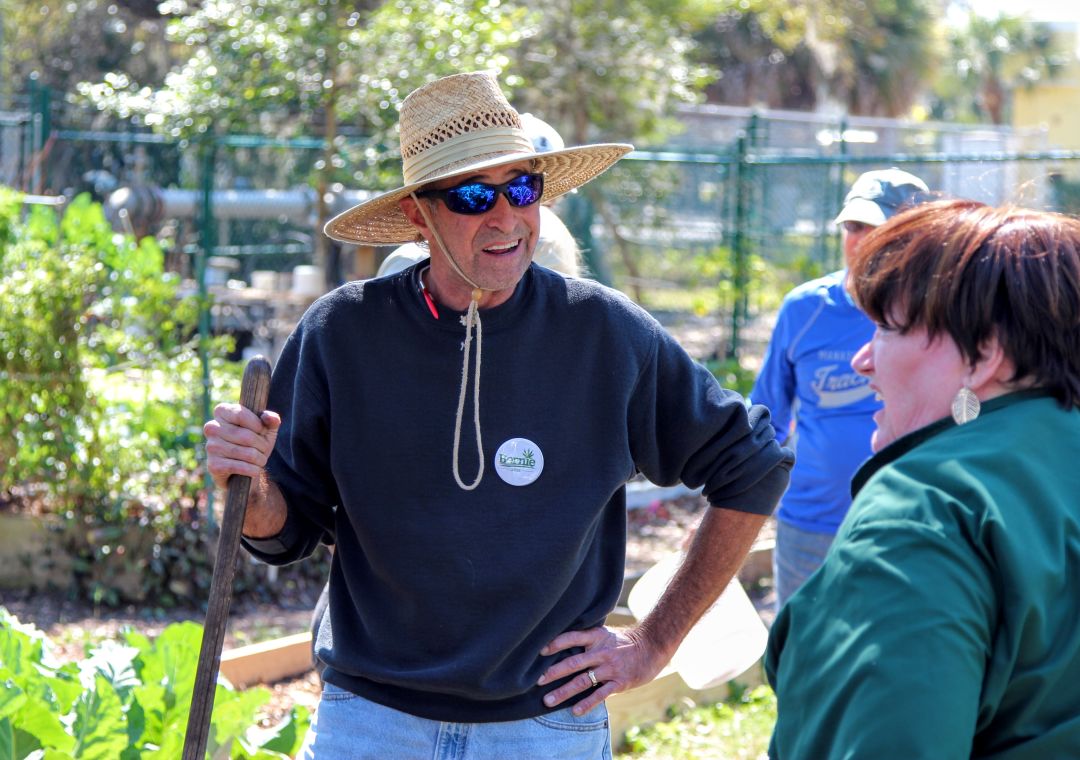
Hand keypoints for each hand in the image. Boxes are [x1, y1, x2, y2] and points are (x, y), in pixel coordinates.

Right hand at [203, 403, 280, 490]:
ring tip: (259, 460)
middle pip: (247, 436)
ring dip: (260, 459)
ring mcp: (211, 447)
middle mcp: (212, 427)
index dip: (258, 425)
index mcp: (222, 412)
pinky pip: (242, 467)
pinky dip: (254, 470)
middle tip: (263, 450)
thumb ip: (271, 420)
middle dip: (262, 446)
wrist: (244, 472)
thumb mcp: (266, 429)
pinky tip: (254, 470)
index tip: (262, 431)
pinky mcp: (213, 465)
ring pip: (248, 453)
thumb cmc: (255, 443)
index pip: (241, 415)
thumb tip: (269, 418)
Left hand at [537, 626, 665, 715]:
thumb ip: (588, 639)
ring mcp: (610, 667)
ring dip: (564, 691)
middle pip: (574, 662)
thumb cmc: (625, 641)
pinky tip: (575, 711)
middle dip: (554, 672)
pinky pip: (600, 694)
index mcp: (597, 637)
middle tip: (538, 681)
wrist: (653, 646)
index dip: (556, 643)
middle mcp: (601, 651)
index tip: (540, 651)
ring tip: (548, 700)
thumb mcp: (606, 634)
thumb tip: (564, 644)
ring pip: (583, 680)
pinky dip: (587, 703)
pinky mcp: (620, 682)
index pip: (573, 637)